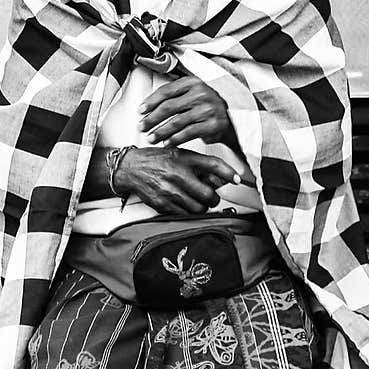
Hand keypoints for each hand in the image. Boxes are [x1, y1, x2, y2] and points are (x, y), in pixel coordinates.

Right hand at [114, 146, 242, 216]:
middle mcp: (178, 174)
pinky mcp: (162, 204)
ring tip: (196, 201)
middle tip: (210, 197)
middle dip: (213, 199)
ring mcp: (170, 191)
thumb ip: (201, 165)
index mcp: (185, 159)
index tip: (237, 179)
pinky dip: (187, 212)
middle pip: (208, 195)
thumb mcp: (180, 154)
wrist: (131, 168)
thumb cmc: (157, 160)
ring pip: (198, 208)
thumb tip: (221, 178)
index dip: (228, 173)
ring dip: (201, 207)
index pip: (213, 165)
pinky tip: (183, 204)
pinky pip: (184, 214)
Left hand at [138, 75, 232, 144]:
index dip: (150, 102)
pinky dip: (174, 139)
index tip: (140, 111)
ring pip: (176, 122)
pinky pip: (188, 133)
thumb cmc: (206, 106)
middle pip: (168, 107)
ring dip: (160, 132)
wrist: (231, 118)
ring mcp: (207, 109)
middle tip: (141, 127)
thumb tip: (147, 108)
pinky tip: (166, 143)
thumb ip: (174, 96)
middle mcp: (201, 93)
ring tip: (151, 138)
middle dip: (151, 119)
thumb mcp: (193, 94)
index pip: (166, 91)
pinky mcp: (212, 125)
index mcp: (193, 82)